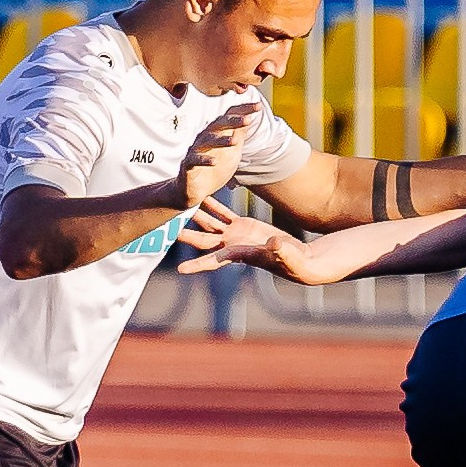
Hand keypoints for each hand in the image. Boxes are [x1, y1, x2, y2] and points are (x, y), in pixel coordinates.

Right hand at [175, 103, 258, 206]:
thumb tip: (249, 117)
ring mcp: (196, 150)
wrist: (196, 190)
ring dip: (221, 141)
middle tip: (247, 119)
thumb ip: (239, 135)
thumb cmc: (215, 169)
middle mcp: (206, 138)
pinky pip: (195, 160)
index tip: (259, 106)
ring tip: (233, 141)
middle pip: (219, 125)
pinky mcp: (188, 164)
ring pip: (208, 141)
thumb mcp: (232, 152)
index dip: (243, 111)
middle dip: (233, 121)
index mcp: (217, 133)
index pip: (230, 117)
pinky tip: (214, 162)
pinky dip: (205, 160)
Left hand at [176, 196, 319, 281]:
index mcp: (239, 254)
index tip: (180, 270)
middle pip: (203, 241)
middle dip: (185, 236)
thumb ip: (280, 250)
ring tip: (180, 205)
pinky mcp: (244, 226)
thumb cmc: (294, 262)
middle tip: (166, 229)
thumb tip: (275, 244)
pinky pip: (223, 214)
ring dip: (195, 216)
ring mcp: (236, 235)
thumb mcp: (287, 256)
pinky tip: (203, 196)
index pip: (214, 261)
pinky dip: (213, 206)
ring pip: (210, 224)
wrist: (299, 259)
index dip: (197, 265)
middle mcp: (232, 246)